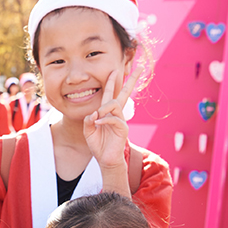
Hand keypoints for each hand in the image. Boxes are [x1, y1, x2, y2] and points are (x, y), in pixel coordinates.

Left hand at [83, 66, 141, 190]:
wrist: (105, 160)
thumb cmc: (98, 145)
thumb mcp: (88, 131)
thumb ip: (88, 121)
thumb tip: (93, 113)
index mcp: (108, 112)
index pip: (111, 94)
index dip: (112, 82)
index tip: (115, 70)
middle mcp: (116, 114)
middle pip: (125, 93)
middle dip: (131, 80)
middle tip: (139, 68)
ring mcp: (121, 120)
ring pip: (114, 104)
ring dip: (104, 108)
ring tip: (97, 117)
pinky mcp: (123, 128)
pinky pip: (114, 119)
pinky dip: (105, 119)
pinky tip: (98, 123)